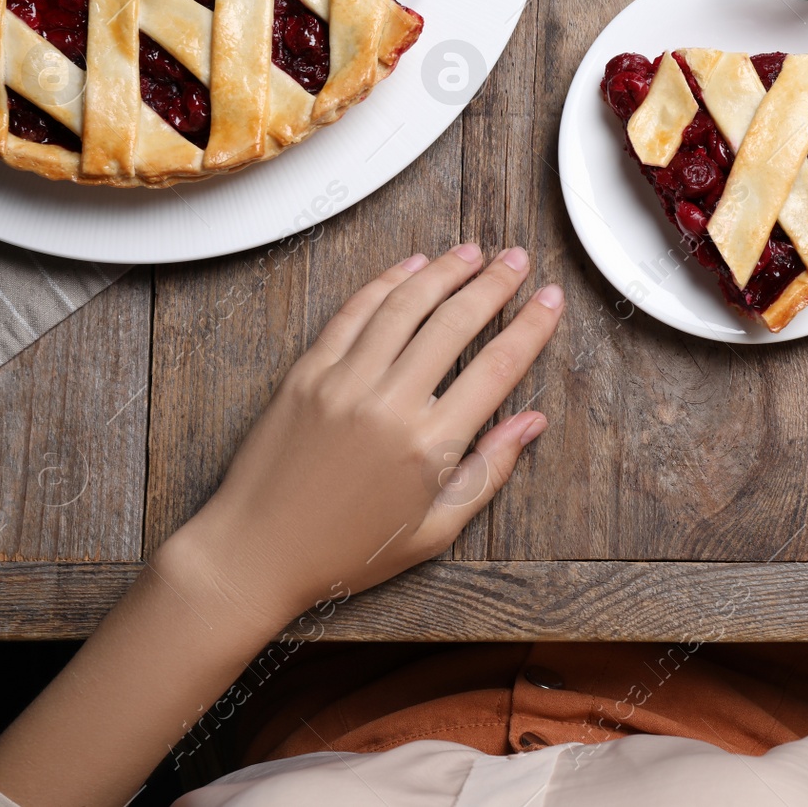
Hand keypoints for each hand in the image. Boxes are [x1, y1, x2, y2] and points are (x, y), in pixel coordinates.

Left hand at [171, 244, 563, 624]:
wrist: (256, 554)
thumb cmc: (347, 552)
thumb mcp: (434, 530)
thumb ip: (488, 472)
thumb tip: (532, 423)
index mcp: (429, 447)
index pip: (497, 368)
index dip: (531, 327)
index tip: (551, 301)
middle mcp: (388, 405)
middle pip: (455, 323)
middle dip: (495, 284)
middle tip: (518, 260)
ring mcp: (343, 383)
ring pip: (405, 306)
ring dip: (444, 271)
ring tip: (473, 253)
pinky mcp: (306, 374)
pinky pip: (353, 314)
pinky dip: (386, 283)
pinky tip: (412, 268)